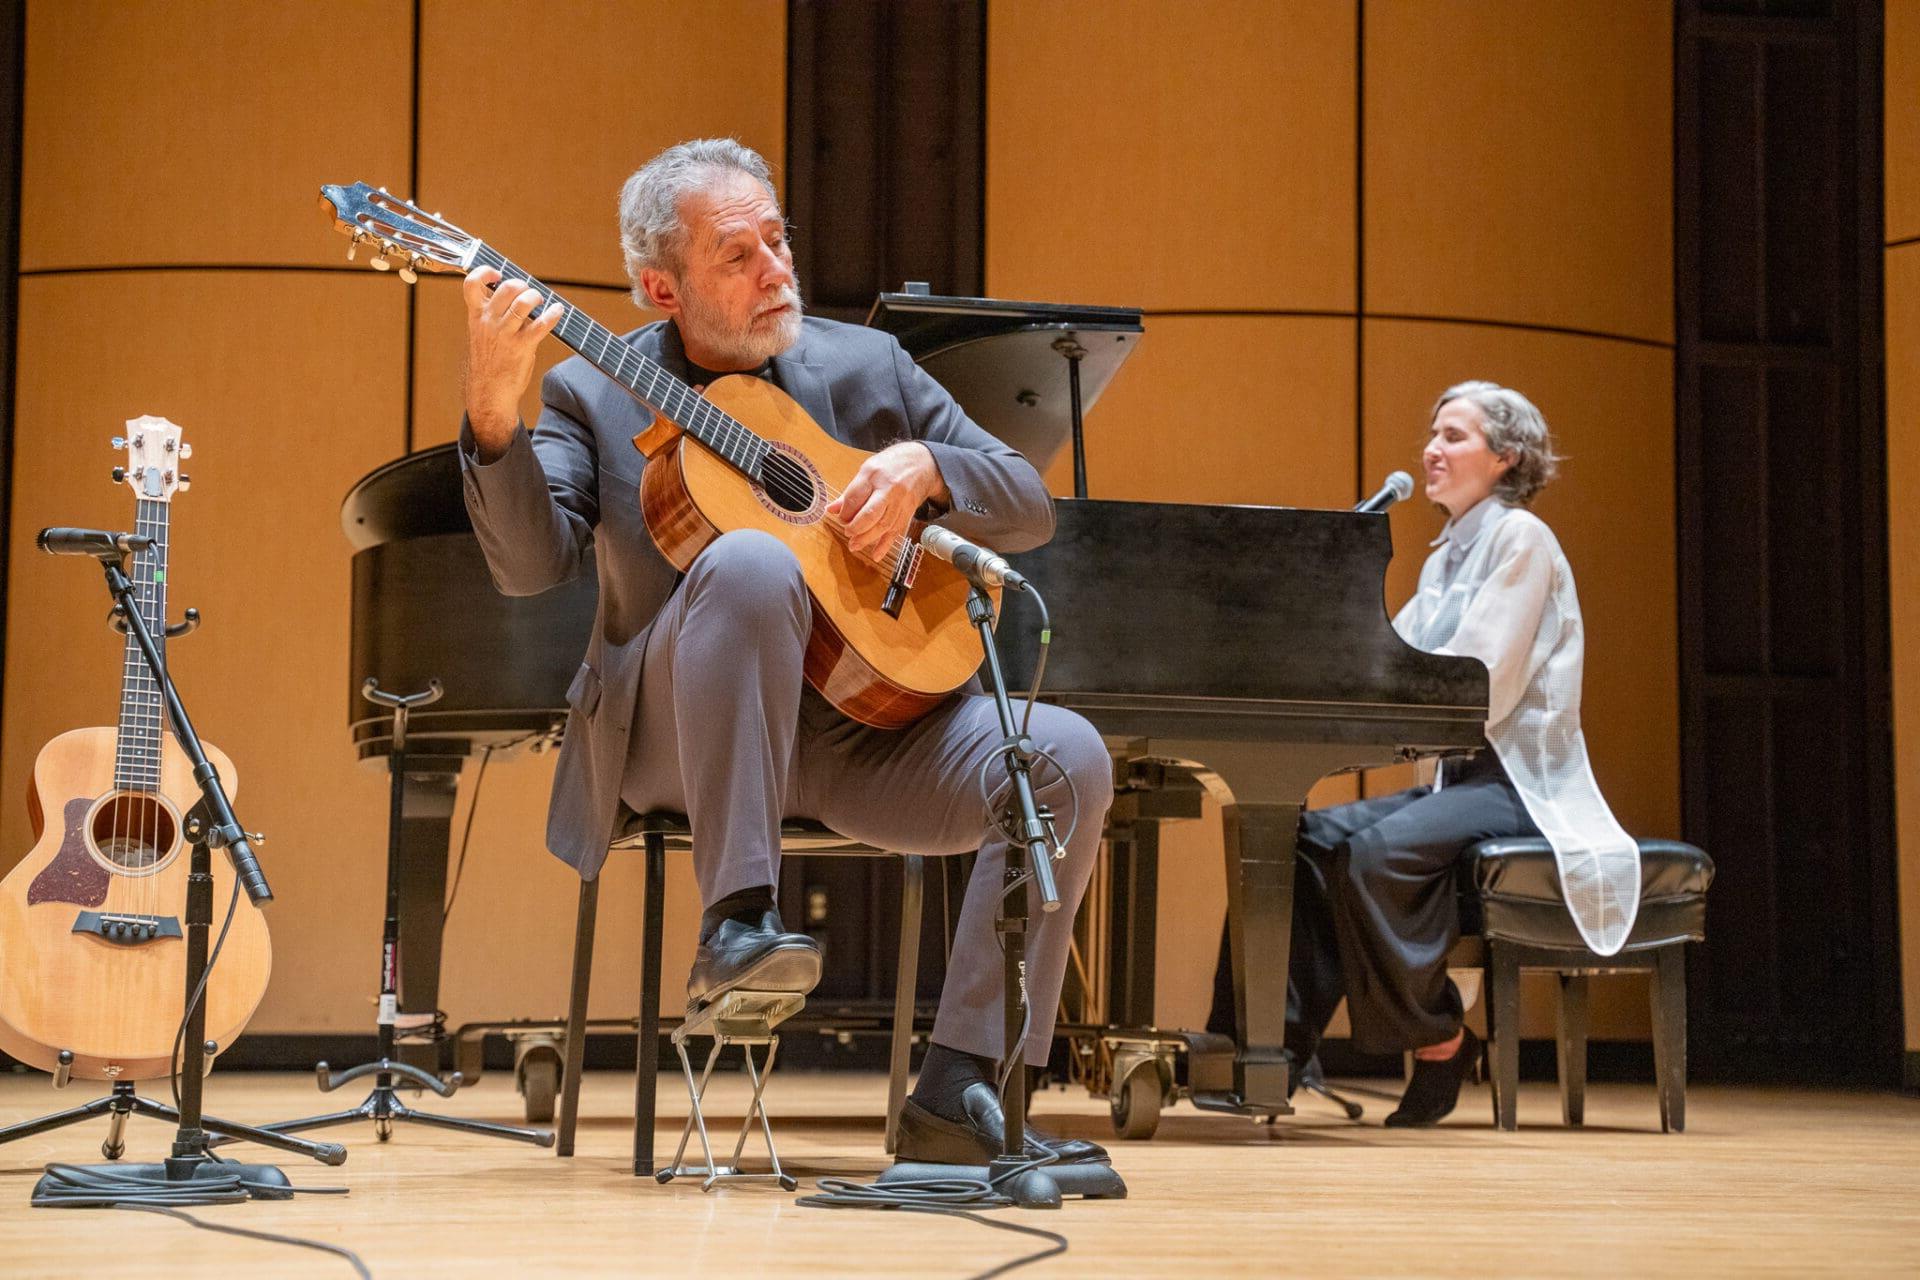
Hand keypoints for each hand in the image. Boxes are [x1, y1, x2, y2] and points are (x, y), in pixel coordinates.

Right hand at [462, 266, 565, 460]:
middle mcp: (489, 322)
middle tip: (527, 292)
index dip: (484, 272)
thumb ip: (492, 316)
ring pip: (523, 303)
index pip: (471, 284)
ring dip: (536, 297)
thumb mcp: (481, 335)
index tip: (497, 273)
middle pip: (506, 288)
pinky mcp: (522, 347)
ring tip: (540, 300)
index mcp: (476, 316)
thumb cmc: (487, 363)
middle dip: (521, 284)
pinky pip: (541, 325)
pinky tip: (558, 311)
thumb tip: (514, 297)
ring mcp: (505, 334)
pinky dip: (553, 314)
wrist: (488, 393)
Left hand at [826, 442, 947, 562]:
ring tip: (855, 545)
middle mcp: (888, 488)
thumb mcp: (868, 470)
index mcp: (873, 474)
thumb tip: (832, 509)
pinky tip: (876, 554)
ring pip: (883, 525)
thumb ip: (851, 492)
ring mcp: (900, 501)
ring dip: (867, 539)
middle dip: (856, 528)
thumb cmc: (892, 464)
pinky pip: (896, 531)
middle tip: (848, 533)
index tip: (841, 519)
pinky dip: (886, 545)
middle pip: (871, 513)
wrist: (923, 462)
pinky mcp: (908, 511)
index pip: (855, 497)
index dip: (845, 513)